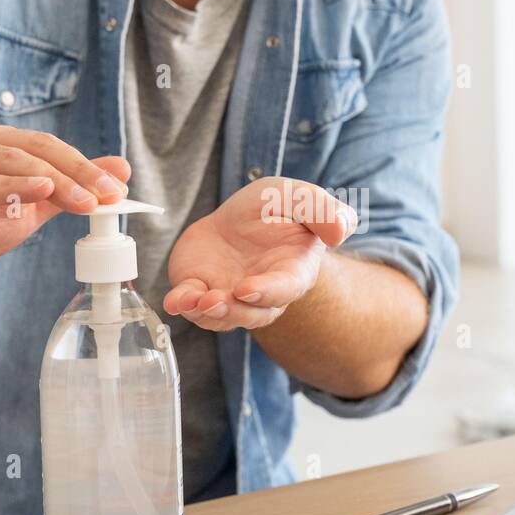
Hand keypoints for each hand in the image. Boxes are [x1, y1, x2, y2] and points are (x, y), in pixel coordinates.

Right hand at [0, 123, 129, 280]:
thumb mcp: (17, 212)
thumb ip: (62, 194)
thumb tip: (115, 174)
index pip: (49, 148)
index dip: (87, 166)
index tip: (120, 187)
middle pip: (34, 148)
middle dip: (77, 171)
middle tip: (109, 194)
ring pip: (8, 161)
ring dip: (51, 179)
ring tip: (85, 199)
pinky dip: (6, 187)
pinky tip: (35, 192)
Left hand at [164, 176, 357, 330]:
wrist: (238, 217)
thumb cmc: (276, 210)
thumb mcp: (300, 197)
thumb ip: (323, 210)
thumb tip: (341, 231)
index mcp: (292, 271)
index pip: (285, 289)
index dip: (267, 292)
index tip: (246, 288)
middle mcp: (262, 293)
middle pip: (252, 313)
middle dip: (232, 310)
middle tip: (214, 300)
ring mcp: (230, 296)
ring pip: (221, 317)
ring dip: (206, 312)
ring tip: (193, 300)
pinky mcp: (200, 290)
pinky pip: (191, 305)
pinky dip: (182, 305)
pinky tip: (174, 301)